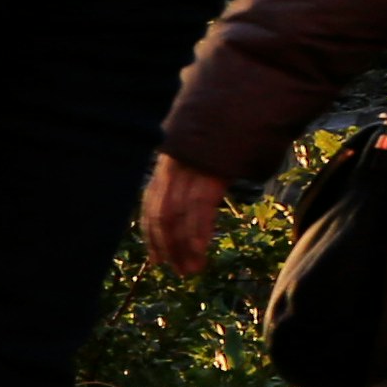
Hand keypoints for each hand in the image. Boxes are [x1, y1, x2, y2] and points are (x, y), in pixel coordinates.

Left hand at [141, 154, 236, 277]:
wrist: (235, 113)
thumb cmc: (219, 142)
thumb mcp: (196, 162)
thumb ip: (187, 185)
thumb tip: (189, 215)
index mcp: (165, 173)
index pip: (151, 211)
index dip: (152, 238)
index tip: (156, 260)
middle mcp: (171, 175)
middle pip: (162, 218)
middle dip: (168, 248)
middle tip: (179, 272)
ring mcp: (189, 175)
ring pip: (178, 218)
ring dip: (184, 248)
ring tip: (192, 270)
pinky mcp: (209, 177)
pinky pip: (199, 210)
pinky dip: (198, 233)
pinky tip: (200, 251)